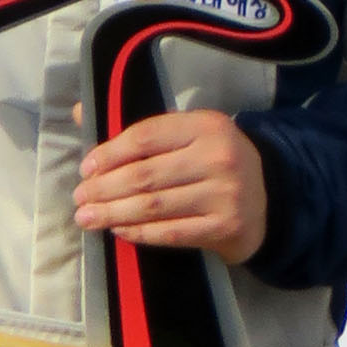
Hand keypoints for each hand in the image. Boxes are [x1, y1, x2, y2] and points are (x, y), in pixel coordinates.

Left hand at [75, 110, 268, 262]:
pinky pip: (171, 232)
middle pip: (145, 174)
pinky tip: (120, 230)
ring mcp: (224, 194)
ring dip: (113, 213)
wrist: (268, 198)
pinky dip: (140, 233)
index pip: (146, 137)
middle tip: (80, 198)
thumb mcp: (188, 134)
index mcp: (206, 125)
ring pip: (154, 205)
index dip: (110, 153)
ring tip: (88, 218)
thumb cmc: (215, 162)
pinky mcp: (225, 227)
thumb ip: (139, 129)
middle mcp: (218, 157)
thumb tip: (78, 113)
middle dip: (104, 188)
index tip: (86, 168)